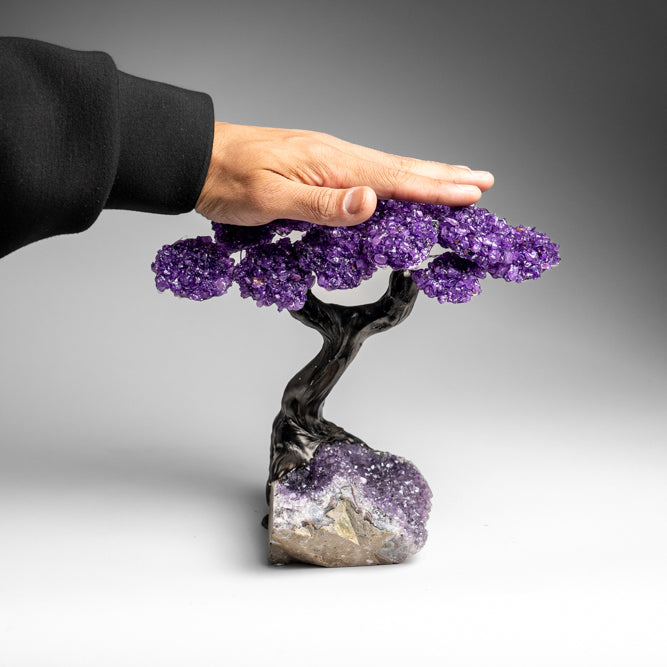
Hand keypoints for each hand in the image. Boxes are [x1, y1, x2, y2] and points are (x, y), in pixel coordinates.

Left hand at [195, 123, 493, 226]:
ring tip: (455, 179)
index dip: (437, 188)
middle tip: (483, 181)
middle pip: (402, 169)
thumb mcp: (271, 200)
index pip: (396, 180)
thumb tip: (373, 202)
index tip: (473, 191)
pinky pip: (369, 173)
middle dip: (445, 177)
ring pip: (389, 170)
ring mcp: (329, 160)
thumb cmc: (229, 182)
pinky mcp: (318, 166)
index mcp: (332, 164)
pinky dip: (397, 179)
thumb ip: (323, 205)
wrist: (198, 160)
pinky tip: (400, 185)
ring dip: (426, 176)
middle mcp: (337, 157)